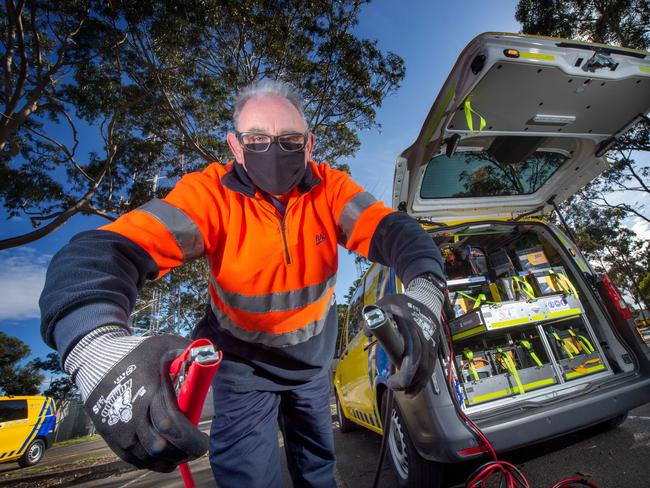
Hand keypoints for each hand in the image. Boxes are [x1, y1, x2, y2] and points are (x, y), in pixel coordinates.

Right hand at [64, 327, 208, 471]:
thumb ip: (191, 352)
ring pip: (147, 458)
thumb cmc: (138, 353)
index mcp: (148, 392)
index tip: (205, 440)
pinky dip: (152, 462)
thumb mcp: (166, 345)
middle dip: (183, 452)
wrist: (97, 361)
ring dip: (169, 459)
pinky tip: (166, 456)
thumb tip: (212, 358)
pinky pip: (134, 459)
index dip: (191, 439)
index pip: (171, 426)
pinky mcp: (111, 437)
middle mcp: (131, 415)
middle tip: (196, 449)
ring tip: (183, 452)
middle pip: (160, 448)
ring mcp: (118, 429)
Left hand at [376, 275, 443, 395]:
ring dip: (419, 383)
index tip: (393, 382)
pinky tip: (416, 387)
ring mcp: (431, 342)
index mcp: (412, 328)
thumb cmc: (402, 302)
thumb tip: (367, 333)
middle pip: (422, 365)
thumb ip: (374, 315)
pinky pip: (431, 365)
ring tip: (407, 394)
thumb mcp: (385, 302)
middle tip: (396, 389)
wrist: (426, 297)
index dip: (405, 371)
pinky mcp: (434, 346)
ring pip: (429, 367)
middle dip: (410, 381)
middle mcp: (425, 337)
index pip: (412, 354)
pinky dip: (424, 378)